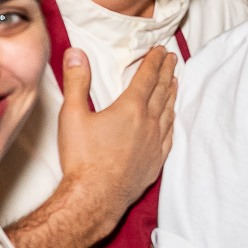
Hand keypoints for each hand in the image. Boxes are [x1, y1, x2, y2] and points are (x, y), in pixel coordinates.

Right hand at [54, 44, 177, 224]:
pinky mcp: (156, 161)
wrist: (95, 198)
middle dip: (166, 72)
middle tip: (173, 58)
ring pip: (168, 112)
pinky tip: (171, 118)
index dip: (154, 61)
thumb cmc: (82, 158)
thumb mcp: (72, 115)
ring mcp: (155, 143)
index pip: (147, 77)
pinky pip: (169, 135)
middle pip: (161, 91)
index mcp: (130, 108)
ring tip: (175, 82)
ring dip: (171, 94)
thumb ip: (76, 81)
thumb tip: (77, 53)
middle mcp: (148, 123)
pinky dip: (171, 121)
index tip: (161, 50)